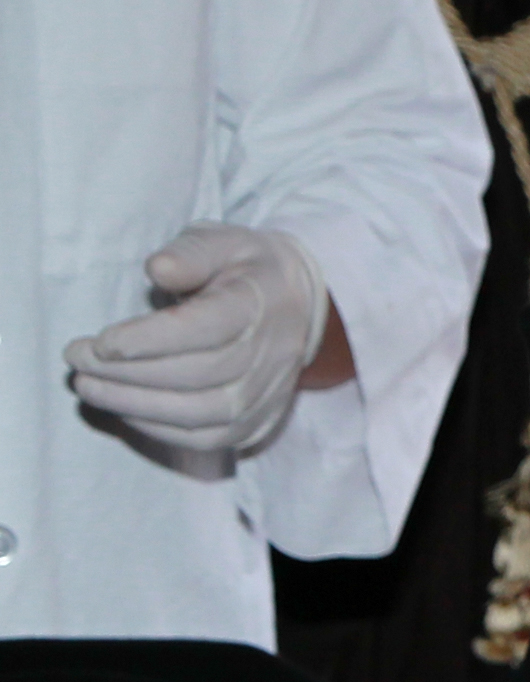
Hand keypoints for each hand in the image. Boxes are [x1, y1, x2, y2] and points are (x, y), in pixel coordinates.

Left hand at [64, 223, 330, 455]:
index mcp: (260, 304)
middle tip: (77, 359)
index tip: (102, 341)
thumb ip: (190, 253)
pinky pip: (208, 439)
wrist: (298, 306)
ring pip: (201, 413)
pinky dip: (161, 429)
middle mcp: (270, 355)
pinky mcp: (257, 420)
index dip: (151, 340)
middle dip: (129, 372)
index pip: (207, 329)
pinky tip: (125, 408)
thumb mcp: (220, 242)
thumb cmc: (244, 270)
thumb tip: (159, 269)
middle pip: (199, 375)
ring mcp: (267, 394)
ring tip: (89, 386)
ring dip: (137, 404)